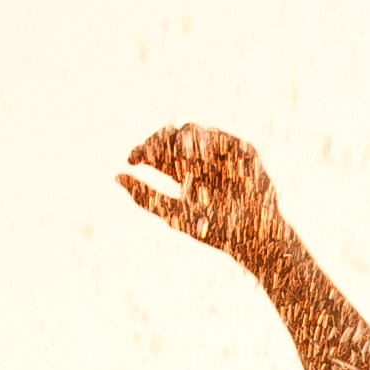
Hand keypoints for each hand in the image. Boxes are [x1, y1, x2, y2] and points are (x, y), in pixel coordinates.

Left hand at [121, 125, 286, 254]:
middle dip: (158, 142)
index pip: (157, 152)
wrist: (252, 238)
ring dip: (182, 143)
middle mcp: (200, 159)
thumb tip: (116, 176)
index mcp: (183, 171)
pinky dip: (209, 146)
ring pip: (193, 131)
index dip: (143, 151)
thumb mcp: (174, 214)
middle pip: (171, 136)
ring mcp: (221, 152)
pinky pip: (221, 138)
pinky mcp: (241, 151)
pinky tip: (202, 162)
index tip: (132, 159)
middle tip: (150, 153)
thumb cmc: (216, 231)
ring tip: (180, 160)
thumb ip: (146, 197)